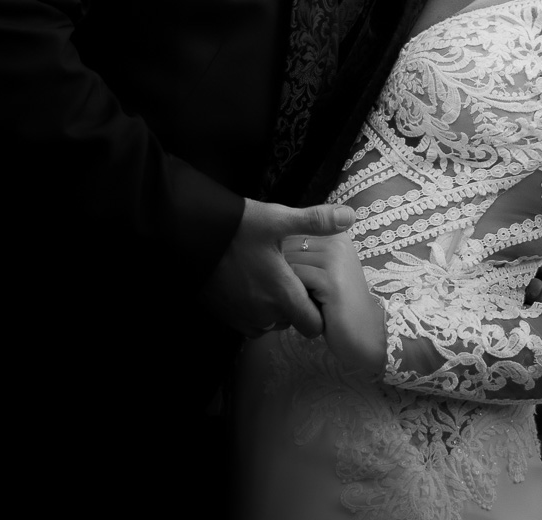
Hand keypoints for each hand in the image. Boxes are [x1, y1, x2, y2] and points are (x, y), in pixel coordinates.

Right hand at [201, 199, 354, 338]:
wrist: (189, 235)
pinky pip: (251, 321)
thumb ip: (316, 221)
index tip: (313, 287)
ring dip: (275, 306)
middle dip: (296, 304)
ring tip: (269, 274)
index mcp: (282, 295)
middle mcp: (264, 314)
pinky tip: (251, 281)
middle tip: (290, 273)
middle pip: (292, 322)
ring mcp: (242, 318)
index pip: (313, 325)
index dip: (318, 309)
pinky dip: (256, 308)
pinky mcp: (225, 316)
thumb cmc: (237, 227)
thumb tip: (351, 216)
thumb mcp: (279, 219)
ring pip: (271, 322)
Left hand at [283, 231, 386, 379]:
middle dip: (282, 272)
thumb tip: (265, 244)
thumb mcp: (322, 272)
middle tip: (299, 294)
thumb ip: (302, 254)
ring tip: (303, 300)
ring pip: (286, 262)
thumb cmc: (337, 304)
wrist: (363, 333)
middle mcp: (338, 239)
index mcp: (336, 234)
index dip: (283, 260)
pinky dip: (291, 295)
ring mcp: (335, 258)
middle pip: (285, 247)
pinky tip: (305, 306)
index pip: (289, 234)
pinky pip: (293, 279)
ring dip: (286, 285)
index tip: (300, 281)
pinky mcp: (331, 279)